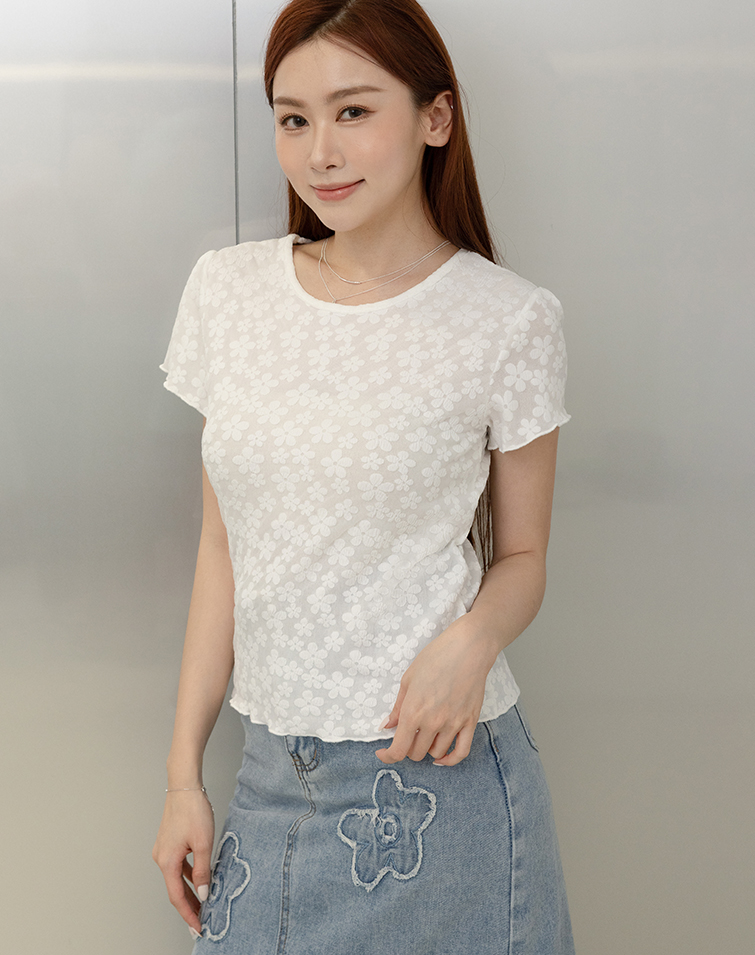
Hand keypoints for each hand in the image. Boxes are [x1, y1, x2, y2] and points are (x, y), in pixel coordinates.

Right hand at [152, 789, 214, 933]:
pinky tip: (199, 879)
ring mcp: (163, 850)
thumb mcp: (203, 843)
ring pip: (176, 877)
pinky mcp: (168, 842)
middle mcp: (161, 858)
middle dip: (188, 907)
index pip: (177, 897)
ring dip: (189, 891)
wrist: (184, 786)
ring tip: (202, 904)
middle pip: (175, 889)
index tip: (198, 927)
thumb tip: (203, 894)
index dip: (188, 914)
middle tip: (201, 922)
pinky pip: (177, 865)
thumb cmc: (193, 810)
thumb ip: (202, 871)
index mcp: (167, 861)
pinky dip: (187, 875)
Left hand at [375, 614, 498, 766]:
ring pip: (436, 753)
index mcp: (413, 711)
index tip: (384, 753)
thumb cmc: (436, 657)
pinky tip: (442, 757)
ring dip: (426, 748)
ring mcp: (453, 724)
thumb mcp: (408, 678)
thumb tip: (387, 726)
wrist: (467, 648)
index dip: (388, 756)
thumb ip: (398, 707)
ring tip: (425, 734)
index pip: (398, 750)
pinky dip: (450, 760)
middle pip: (416, 753)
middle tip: (407, 735)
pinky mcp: (470, 722)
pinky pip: (461, 752)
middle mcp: (432, 722)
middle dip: (407, 747)